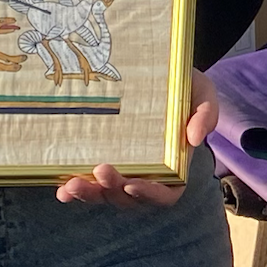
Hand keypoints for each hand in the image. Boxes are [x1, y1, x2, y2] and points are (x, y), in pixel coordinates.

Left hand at [59, 78, 219, 207]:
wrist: (157, 69)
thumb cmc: (183, 84)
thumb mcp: (202, 93)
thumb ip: (205, 114)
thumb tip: (194, 139)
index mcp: (174, 163)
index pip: (166, 193)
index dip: (149, 195)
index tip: (132, 183)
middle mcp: (146, 172)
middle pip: (129, 197)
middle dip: (112, 191)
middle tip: (100, 171)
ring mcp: (121, 167)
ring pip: (105, 194)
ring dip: (89, 194)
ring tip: (72, 185)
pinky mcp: (98, 157)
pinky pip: (87, 181)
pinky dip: (73, 190)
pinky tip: (61, 189)